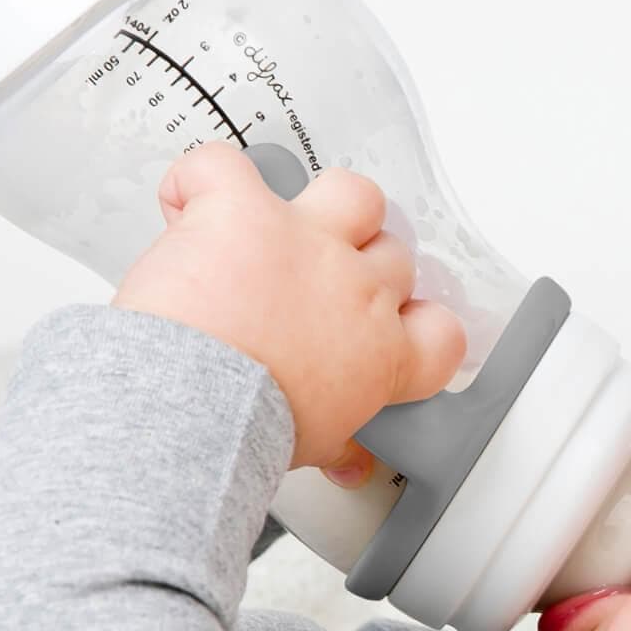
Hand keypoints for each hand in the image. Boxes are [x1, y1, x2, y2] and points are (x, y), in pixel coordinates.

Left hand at [109, 142, 466, 480]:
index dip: (421, 324)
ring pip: (352, 193)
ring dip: (326, 206)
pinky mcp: (241, 209)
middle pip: (394, 256)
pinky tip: (187, 205)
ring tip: (288, 229)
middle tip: (320, 292)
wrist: (197, 403)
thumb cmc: (251, 429)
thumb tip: (350, 463)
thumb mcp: (310, 445)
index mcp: (382, 352)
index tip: (395, 329)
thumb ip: (338, 443)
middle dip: (363, 269)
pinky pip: (222, 166)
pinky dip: (200, 181)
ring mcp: (303, 239)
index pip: (442, 330)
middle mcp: (355, 288)